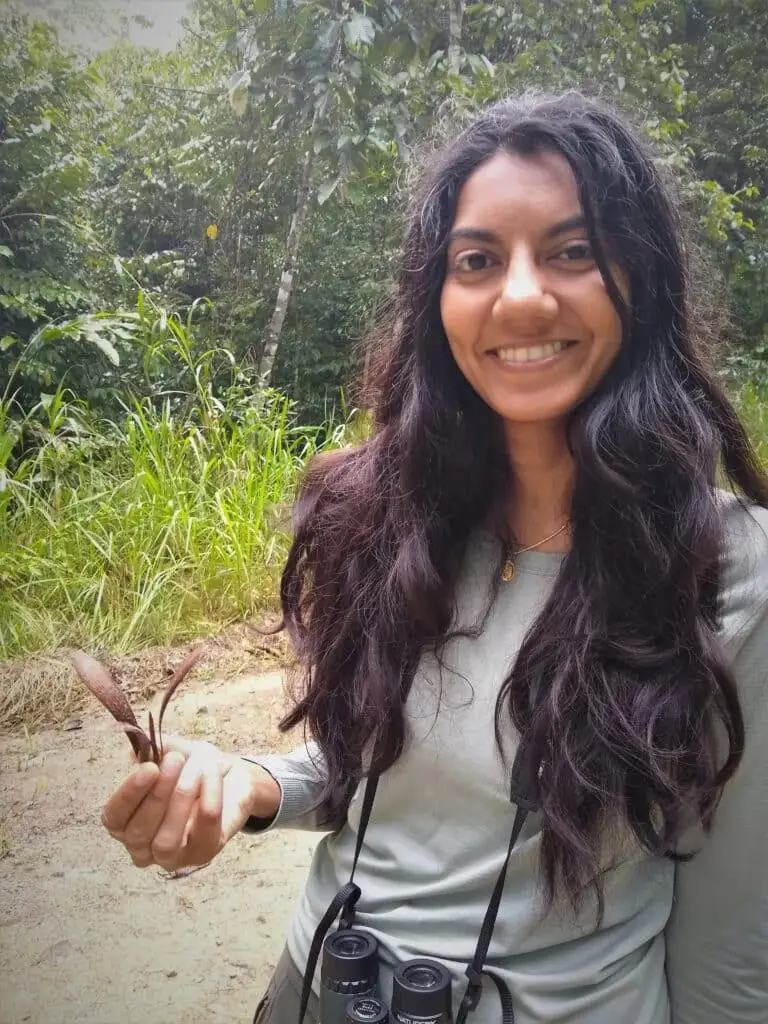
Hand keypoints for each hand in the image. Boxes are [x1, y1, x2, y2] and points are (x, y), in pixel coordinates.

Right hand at [100, 736, 280, 870]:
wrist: (232, 777)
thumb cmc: (193, 768)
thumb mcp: (173, 751)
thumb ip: (153, 751)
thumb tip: (134, 754)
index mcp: (126, 822)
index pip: (114, 819)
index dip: (127, 795)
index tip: (149, 768)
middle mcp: (143, 847)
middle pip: (137, 833)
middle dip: (158, 795)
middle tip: (176, 761)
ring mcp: (172, 857)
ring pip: (166, 842)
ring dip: (181, 798)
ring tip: (196, 768)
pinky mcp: (203, 853)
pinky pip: (204, 830)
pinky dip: (210, 798)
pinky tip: (212, 775)